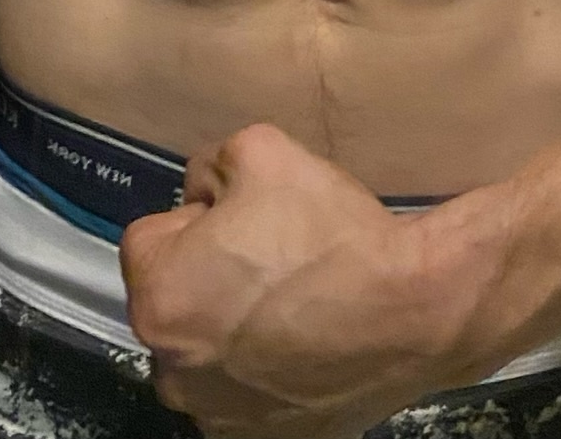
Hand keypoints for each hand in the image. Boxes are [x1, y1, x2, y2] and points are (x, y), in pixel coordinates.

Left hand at [121, 124, 468, 438]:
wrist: (412, 312)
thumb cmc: (332, 234)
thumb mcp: (260, 150)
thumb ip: (209, 164)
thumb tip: (202, 191)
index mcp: (160, 298)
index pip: (149, 238)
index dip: (198, 217)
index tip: (245, 219)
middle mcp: (171, 370)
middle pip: (174, 297)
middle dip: (208, 274)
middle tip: (272, 255)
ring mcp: (213, 413)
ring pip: (204, 348)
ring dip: (230, 325)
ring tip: (294, 301)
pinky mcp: (256, 438)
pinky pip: (240, 388)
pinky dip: (262, 367)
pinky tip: (304, 341)